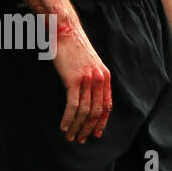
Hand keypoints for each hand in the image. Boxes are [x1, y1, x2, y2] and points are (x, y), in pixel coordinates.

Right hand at [52, 23, 111, 141]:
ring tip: (70, 136)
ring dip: (77, 127)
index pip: (107, 106)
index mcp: (105, 77)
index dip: (102, 122)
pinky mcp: (74, 80)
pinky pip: (72, 105)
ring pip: (84, 111)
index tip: (96, 135)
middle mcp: (99, 80)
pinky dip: (68, 119)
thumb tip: (86, 96)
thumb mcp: (89, 63)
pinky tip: (64, 126)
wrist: (66, 30)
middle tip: (80, 140)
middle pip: (96, 112)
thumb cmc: (74, 47)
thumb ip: (91, 79)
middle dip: (88, 129)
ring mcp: (88, 80)